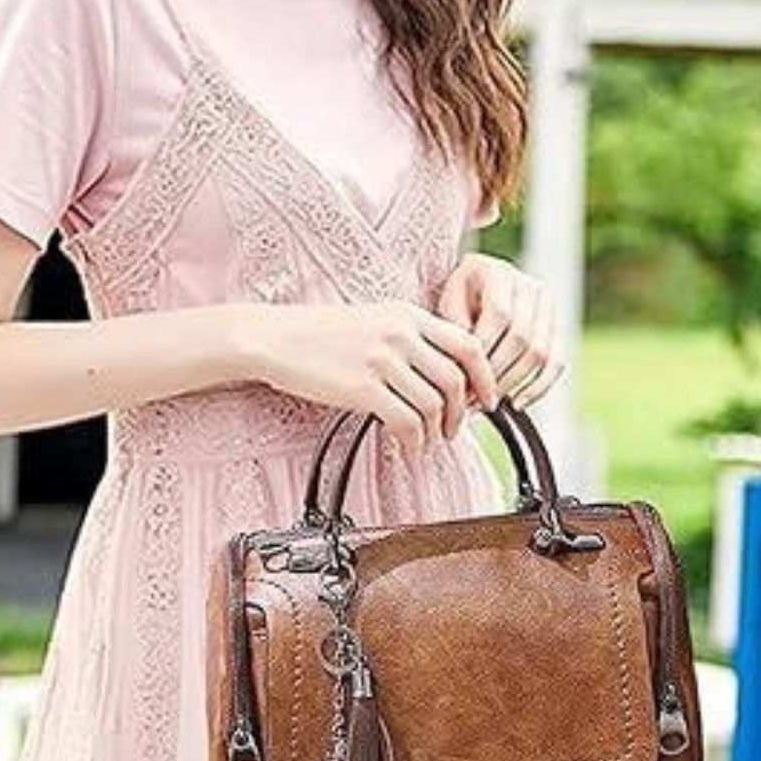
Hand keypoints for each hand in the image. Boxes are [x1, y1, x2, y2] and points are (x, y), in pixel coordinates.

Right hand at [243, 298, 502, 453]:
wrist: (273, 336)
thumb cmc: (319, 333)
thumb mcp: (373, 320)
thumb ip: (409, 338)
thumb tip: (442, 371)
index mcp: (407, 314)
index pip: (468, 344)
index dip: (486, 377)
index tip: (487, 398)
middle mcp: (399, 333)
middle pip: (456, 379)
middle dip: (462, 412)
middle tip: (454, 429)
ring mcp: (381, 360)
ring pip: (433, 404)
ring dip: (436, 431)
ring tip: (427, 442)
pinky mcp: (361, 387)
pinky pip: (406, 422)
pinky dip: (414, 441)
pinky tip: (408, 446)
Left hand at [435, 253, 563, 411]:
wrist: (473, 293)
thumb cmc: (455, 304)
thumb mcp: (446, 310)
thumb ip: (456, 334)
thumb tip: (468, 375)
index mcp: (498, 272)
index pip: (499, 315)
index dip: (482, 352)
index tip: (462, 382)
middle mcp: (530, 286)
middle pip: (522, 337)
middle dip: (496, 374)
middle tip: (473, 399)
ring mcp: (547, 307)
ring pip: (540, 352)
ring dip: (514, 383)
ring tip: (488, 403)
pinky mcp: (556, 328)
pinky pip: (557, 360)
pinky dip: (540, 386)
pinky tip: (518, 403)